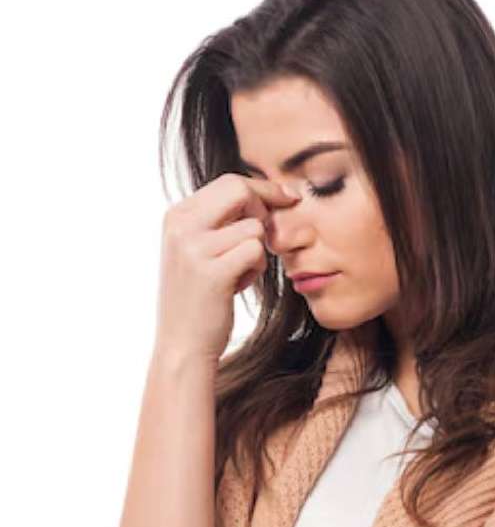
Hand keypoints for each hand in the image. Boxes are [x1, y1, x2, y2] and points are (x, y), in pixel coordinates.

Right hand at [155, 173, 299, 362]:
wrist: (182, 345)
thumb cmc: (199, 299)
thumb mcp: (198, 251)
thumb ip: (220, 221)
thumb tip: (262, 196)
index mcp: (176, 215)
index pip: (228, 182)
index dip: (262, 189)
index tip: (287, 197)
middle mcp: (181, 226)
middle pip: (239, 189)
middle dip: (264, 208)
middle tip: (266, 236)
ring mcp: (193, 248)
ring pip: (253, 227)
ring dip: (258, 252)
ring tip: (239, 274)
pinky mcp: (211, 272)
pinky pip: (256, 251)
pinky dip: (256, 269)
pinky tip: (238, 285)